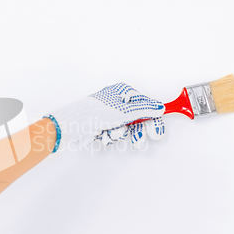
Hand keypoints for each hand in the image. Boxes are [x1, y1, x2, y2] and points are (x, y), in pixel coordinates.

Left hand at [47, 82, 165, 147]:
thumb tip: (160, 107)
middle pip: (137, 119)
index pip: (146, 106)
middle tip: (140, 141)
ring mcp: (110, 114)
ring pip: (125, 128)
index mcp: (123, 92)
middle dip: (136, 131)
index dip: (153, 120)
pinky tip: (102, 134)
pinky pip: (114, 134)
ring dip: (119, 134)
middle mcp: (117, 102)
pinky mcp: (103, 125)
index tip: (157, 132)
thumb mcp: (125, 111)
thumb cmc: (95, 113)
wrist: (73, 125)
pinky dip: (109, 136)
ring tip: (112, 133)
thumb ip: (145, 110)